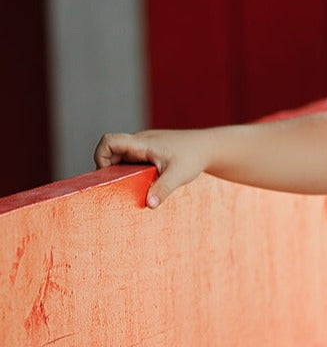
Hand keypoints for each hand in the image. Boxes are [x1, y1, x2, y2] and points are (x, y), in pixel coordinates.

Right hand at [93, 129, 208, 207]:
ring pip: (120, 156)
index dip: (100, 156)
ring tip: (128, 188)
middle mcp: (139, 142)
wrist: (206, 148)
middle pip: (110, 150)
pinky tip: (140, 185)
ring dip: (119, 171)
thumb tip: (150, 204)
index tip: (107, 175)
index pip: (109, 141)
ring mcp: (142, 147)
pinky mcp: (148, 153)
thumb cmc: (193, 157)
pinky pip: (130, 160)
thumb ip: (163, 189)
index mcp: (142, 143)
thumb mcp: (179, 175)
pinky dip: (129, 171)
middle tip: (115, 187)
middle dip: (108, 168)